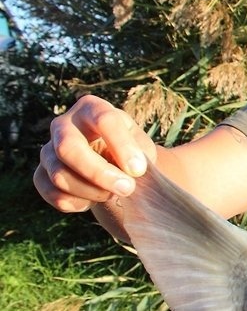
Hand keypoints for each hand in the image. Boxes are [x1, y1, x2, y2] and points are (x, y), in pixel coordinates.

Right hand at [34, 95, 156, 210]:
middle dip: (99, 173)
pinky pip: (52, 192)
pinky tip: (92, 200)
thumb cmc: (130, 150)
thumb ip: (139, 155)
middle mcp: (63, 125)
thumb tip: (132, 171)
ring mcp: (48, 149)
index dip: (122, 146)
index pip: (104, 120)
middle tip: (127, 188)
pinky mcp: (40, 174)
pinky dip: (76, 202)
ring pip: (59, 175)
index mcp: (92, 109)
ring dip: (92, 191)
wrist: (112, 164)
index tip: (139, 170)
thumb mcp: (141, 146)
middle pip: (68, 148)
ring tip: (113, 194)